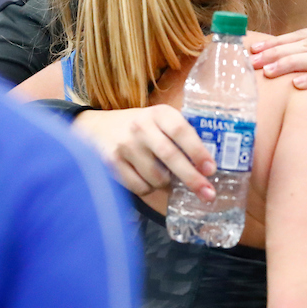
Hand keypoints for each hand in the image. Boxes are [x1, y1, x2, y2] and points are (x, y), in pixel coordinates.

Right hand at [74, 105, 216, 199]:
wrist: (96, 127)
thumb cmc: (139, 128)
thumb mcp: (159, 121)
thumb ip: (180, 136)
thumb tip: (205, 168)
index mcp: (158, 114)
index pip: (181, 131)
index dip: (198, 151)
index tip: (211, 170)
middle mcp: (141, 127)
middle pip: (170, 156)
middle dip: (192, 179)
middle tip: (208, 194)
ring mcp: (125, 145)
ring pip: (156, 177)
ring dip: (165, 183)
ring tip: (162, 176)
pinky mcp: (111, 163)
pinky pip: (140, 187)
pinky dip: (148, 188)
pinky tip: (145, 178)